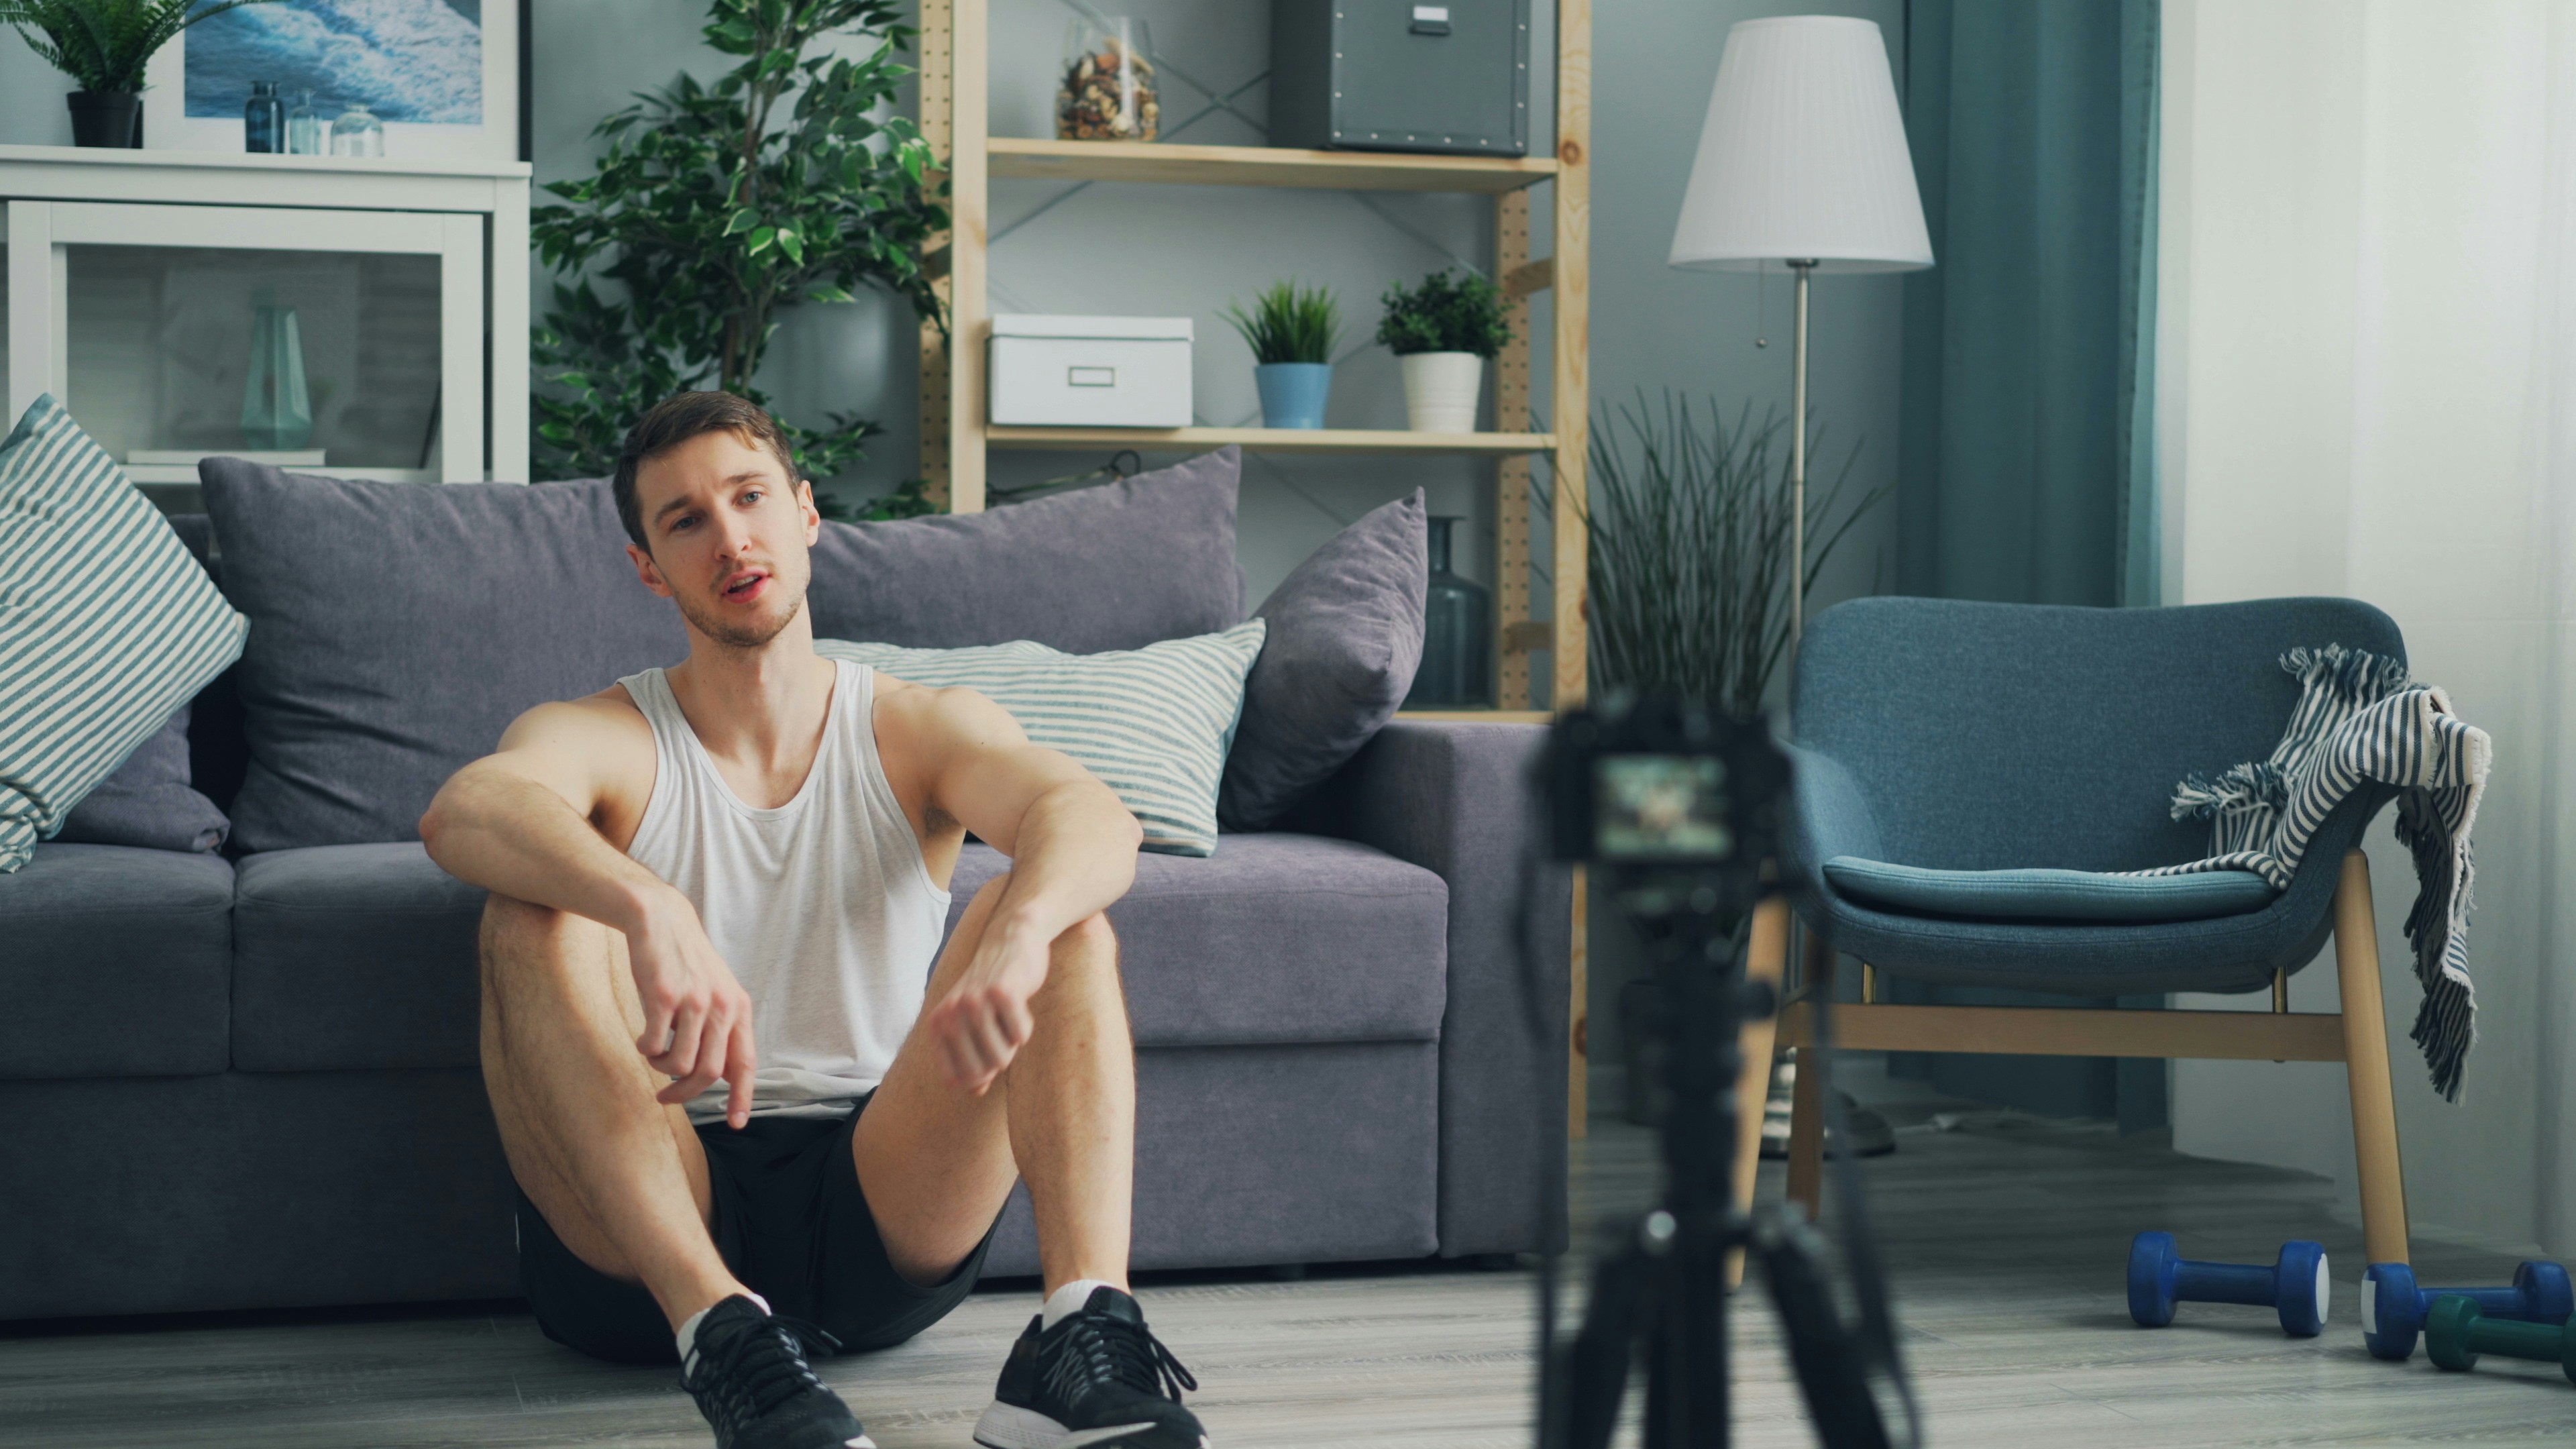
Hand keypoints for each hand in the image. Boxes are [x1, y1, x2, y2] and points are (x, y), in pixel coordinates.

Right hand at [627, 888, 758, 1127]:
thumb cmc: (686, 963)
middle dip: (685, 1094)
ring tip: (654, 1054)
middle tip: (666, 1097)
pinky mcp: (663, 995)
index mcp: (738, 1008)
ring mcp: (693, 1000)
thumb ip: (723, 1031)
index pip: (746, 1063)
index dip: (742, 1097)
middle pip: (708, 1073)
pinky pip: (653, 1046)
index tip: (736, 1124)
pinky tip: (642, 1038)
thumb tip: (723, 1076)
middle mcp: (722, 1005)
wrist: (661, 920)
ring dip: (662, 1069)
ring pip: (679, 1064)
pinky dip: (645, 1050)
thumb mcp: (717, 993)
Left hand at [922, 917, 1051, 1094]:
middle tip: (1002, 1037)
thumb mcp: (973, 1024)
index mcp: (937, 1024)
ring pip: (1002, 1057)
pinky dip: (1025, 1027)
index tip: (988, 1060)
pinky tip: (1020, 1005)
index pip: (956, 1079)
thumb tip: (976, 1091)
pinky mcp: (1003, 993)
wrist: (1011, 940)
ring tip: (1009, 1018)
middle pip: (980, 1071)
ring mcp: (975, 1002)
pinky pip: (1021, 1035)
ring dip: (1013, 1044)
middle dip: (998, 1062)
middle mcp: (951, 1014)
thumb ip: (970, 1058)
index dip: (978, 1079)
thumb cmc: (991, 989)